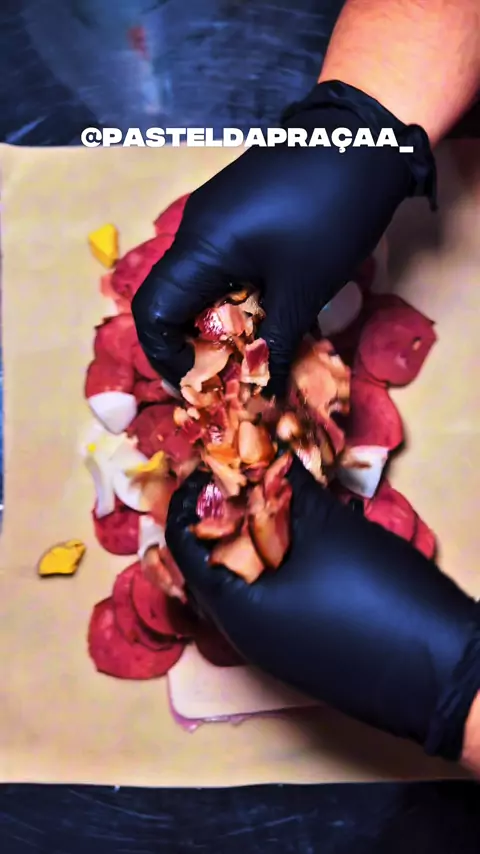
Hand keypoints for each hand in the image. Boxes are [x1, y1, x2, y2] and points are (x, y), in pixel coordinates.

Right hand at [132, 83, 422, 395]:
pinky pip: (219, 262)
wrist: (366, 136)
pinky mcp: (236, 208)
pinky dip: (235, 294)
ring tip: (256, 347)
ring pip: (199, 283)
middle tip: (234, 374)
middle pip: (174, 300)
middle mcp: (194, 229)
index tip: (201, 383)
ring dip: (221, 321)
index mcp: (199, 248)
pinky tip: (269, 306)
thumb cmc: (331, 213)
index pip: (152, 312)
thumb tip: (265, 395)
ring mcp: (215, 215)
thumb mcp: (304, 290)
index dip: (166, 356)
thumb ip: (277, 345)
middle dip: (198, 345)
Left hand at [165, 457, 479, 761]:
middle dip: (219, 515)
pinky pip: (264, 598)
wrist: (442, 669)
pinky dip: (268, 563)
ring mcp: (272, 648)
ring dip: (245, 538)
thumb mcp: (331, 531)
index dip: (189, 499)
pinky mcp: (300, 650)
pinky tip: (295, 534)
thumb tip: (264, 447)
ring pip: (239, 582)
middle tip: (240, 476)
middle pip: (207, 564)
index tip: (211, 465)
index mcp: (234, 608)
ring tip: (267, 497)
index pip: (182, 547)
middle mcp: (241, 634)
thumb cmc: (376, 595)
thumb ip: (289, 487)